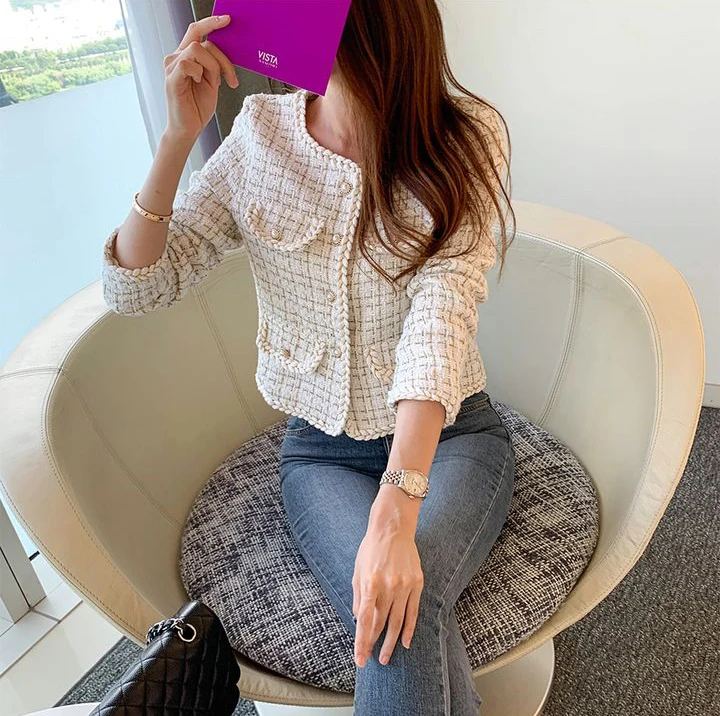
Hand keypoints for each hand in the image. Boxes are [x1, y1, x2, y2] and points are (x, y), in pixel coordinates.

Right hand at [163, 15, 239, 141]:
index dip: (211, 23)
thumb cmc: (198, 107)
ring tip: (212, 85)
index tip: (227, 19)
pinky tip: (199, 83)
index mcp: (185, 56)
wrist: (189, 129)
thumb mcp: (212, 81)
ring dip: (212, 68)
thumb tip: (224, 51)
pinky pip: (188, 64)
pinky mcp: (172, 79)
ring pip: (197, 50)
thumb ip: (214, 65)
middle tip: (230, 78)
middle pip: (202, 41)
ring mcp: (172, 67)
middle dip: (221, 59)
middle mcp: (176, 58)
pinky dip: (199, 73)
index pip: (196, 31)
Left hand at [352, 526, 423, 666]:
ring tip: (387, 656)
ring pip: (398, 621)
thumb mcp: (357, 570)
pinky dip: (409, 629)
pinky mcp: (416, 583)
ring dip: (392, 642)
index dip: (362, 642)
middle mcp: (388, 586)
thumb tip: (359, 620)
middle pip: (381, 623)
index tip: (360, 659)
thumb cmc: (371, 548)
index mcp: (370, 582)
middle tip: (373, 660)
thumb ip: (358, 596)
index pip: (366, 620)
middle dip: (375, 645)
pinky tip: (405, 642)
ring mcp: (404, 585)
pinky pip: (413, 611)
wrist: (393, 527)